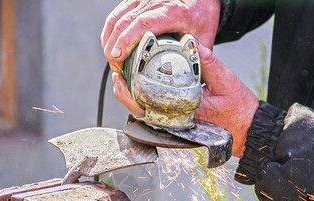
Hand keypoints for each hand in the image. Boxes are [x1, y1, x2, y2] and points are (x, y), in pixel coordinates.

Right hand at [101, 0, 220, 72]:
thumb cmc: (202, 15)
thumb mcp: (205, 36)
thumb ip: (198, 57)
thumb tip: (192, 80)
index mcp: (173, 11)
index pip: (143, 24)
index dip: (127, 40)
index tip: (118, 57)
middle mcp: (154, 1)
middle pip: (124, 22)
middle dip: (113, 46)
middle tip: (115, 67)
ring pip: (115, 18)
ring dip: (109, 41)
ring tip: (113, 61)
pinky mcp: (135, 0)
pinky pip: (116, 15)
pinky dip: (110, 32)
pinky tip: (111, 47)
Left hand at [111, 43, 259, 158]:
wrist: (249, 130)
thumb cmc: (239, 110)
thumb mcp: (226, 81)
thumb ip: (208, 62)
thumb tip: (192, 43)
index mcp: (184, 113)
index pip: (149, 105)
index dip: (130, 92)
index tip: (121, 77)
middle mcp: (177, 123)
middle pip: (141, 111)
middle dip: (126, 94)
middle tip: (118, 76)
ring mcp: (178, 126)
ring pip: (148, 114)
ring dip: (135, 98)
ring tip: (127, 80)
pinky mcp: (182, 124)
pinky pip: (159, 114)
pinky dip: (149, 101)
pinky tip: (146, 89)